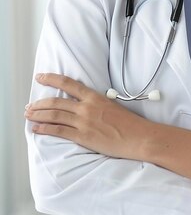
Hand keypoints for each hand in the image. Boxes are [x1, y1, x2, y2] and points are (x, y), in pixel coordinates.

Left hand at [25, 73, 148, 159]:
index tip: (40, 77)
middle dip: (39, 103)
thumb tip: (85, 104)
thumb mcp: (112, 105)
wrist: (138, 137)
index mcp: (94, 97)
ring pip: (54, 115)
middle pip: (56, 102)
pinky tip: (37, 128)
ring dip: (38, 115)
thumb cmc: (129, 123)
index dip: (51, 79)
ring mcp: (84, 122)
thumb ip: (96, 103)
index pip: (68, 83)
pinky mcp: (83, 136)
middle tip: (29, 105)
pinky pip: (59, 131)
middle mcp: (86, 107)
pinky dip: (45, 129)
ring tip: (29, 115)